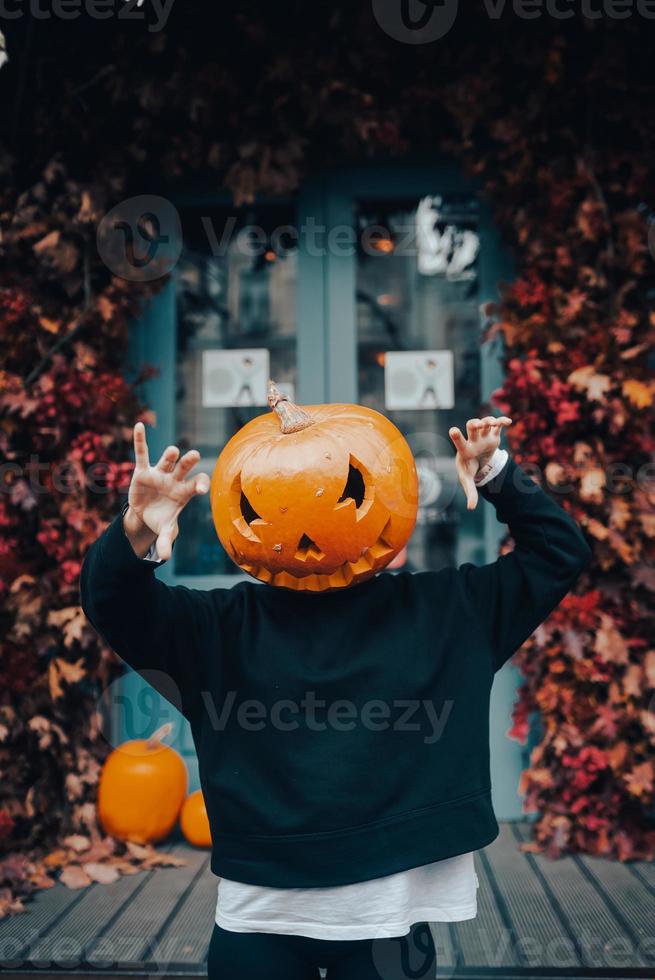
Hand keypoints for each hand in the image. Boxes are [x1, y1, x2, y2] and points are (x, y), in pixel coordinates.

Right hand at [124, 423, 209, 559]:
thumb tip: (164, 559)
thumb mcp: (164, 530)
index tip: (200, 488)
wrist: (145, 513)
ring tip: (173, 451)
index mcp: (184, 491)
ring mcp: (159, 473)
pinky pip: (141, 453)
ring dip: (169, 455)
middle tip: (194, 456)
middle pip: (184, 468)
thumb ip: (165, 541)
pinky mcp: (143, 471)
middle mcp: (174, 479)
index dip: (199, 483)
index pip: (196, 483)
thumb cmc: (161, 518)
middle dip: (189, 462)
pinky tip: (138, 426)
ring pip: (167, 460)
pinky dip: (139, 440)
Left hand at [448, 416, 511, 510]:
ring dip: (489, 421)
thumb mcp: (468, 481)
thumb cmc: (469, 469)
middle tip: (478, 426)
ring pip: (485, 423)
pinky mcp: (493, 434)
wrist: (477, 460)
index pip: (459, 442)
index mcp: (465, 450)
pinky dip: (502, 421)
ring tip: (494, 423)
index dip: (456, 436)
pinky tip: (508, 422)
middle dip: (474, 425)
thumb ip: (470, 492)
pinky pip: (497, 425)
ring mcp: (483, 436)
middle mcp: (473, 440)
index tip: (452, 430)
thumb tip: (471, 508)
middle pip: (471, 427)